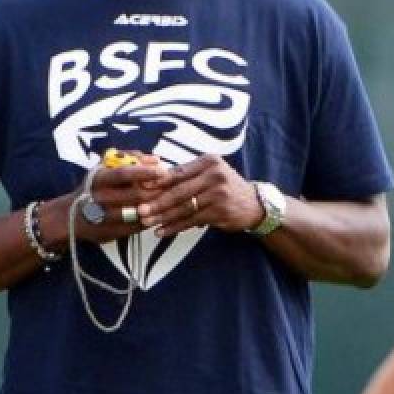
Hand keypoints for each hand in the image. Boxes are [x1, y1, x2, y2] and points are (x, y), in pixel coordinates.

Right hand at [39, 154, 163, 246]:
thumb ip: (131, 158)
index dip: (145, 171)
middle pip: (136, 195)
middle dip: (157, 190)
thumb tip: (157, 159)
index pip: (124, 174)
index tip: (163, 170)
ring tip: (167, 198)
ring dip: (156, 206)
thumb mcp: (105, 166)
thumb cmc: (95, 186)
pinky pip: (137, 227)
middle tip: (170, 186)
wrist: (70, 217)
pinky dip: (150, 219)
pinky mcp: (111, 234)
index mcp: (98, 179)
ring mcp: (104, 219)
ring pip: (139, 213)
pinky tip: (156, 212)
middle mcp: (99, 199)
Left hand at [136, 154, 266, 236]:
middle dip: (157, 202)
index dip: (158, 182)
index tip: (140, 189)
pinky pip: (192, 220)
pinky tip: (162, 231)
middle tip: (139, 210)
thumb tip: (152, 183)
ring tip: (147, 223)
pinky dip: (175, 227)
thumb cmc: (225, 188)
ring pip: (184, 207)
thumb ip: (187, 176)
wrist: (254, 204)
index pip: (178, 172)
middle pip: (179, 190)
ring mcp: (219, 193)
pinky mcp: (220, 212)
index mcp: (209, 161)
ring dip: (163, 216)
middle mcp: (215, 175)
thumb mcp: (210, 174)